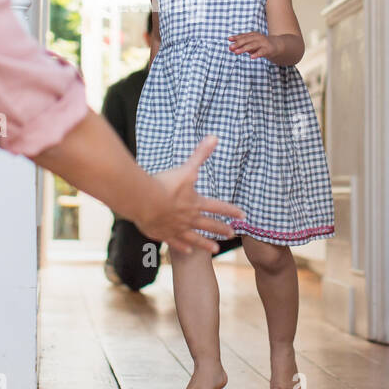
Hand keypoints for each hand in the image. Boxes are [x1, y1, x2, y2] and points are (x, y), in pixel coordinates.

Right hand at [136, 135, 245, 255]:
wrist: (145, 201)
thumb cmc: (165, 184)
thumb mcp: (186, 168)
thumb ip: (200, 154)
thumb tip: (214, 137)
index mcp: (196, 203)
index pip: (218, 207)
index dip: (231, 210)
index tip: (243, 216)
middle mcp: (189, 218)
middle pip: (209, 225)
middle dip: (221, 228)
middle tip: (232, 234)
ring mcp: (177, 228)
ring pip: (195, 238)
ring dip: (206, 243)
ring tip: (216, 249)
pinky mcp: (163, 234)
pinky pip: (175, 242)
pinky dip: (182, 247)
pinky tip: (187, 251)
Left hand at [227, 32, 274, 59]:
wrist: (277, 46)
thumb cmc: (261, 45)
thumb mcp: (251, 44)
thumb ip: (242, 46)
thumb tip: (232, 48)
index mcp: (253, 35)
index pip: (243, 36)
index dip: (236, 37)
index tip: (229, 39)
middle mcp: (257, 38)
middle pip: (246, 40)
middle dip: (238, 43)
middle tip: (230, 47)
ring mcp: (263, 43)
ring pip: (252, 46)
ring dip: (243, 49)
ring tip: (236, 52)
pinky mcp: (268, 49)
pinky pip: (261, 52)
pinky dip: (256, 54)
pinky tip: (251, 57)